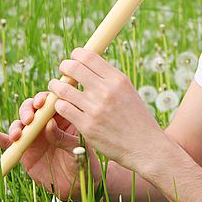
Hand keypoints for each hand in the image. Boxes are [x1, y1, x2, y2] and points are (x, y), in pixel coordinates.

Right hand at [0, 91, 97, 200]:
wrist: (78, 186)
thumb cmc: (84, 162)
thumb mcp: (78, 149)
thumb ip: (64, 137)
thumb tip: (49, 125)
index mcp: (64, 117)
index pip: (52, 101)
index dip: (45, 98)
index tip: (42, 102)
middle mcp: (46, 123)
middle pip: (33, 108)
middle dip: (28, 110)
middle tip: (30, 119)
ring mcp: (34, 136)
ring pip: (20, 123)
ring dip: (16, 125)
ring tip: (18, 135)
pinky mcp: (24, 151)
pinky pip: (7, 142)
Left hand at [48, 48, 166, 173]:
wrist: (145, 147)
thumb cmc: (136, 118)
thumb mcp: (128, 91)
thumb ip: (109, 79)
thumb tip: (88, 64)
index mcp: (118, 79)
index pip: (88, 56)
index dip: (76, 54)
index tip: (73, 59)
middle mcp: (106, 91)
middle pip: (73, 68)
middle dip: (64, 67)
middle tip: (63, 72)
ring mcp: (95, 109)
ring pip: (62, 88)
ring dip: (55, 85)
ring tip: (56, 87)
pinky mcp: (87, 126)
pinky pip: (62, 108)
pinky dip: (59, 104)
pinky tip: (62, 105)